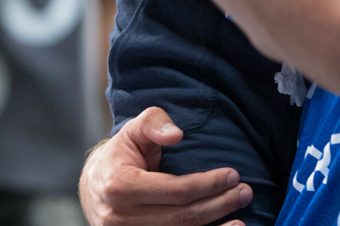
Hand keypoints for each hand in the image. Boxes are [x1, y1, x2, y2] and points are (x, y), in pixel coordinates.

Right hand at [79, 107, 251, 225]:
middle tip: (245, 192)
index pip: (176, 190)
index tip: (233, 175)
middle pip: (182, 218)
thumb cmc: (121, 155)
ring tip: (241, 220)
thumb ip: (154, 123)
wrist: (94, 187)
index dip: (209, 184)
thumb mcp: (133, 130)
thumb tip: (177, 135)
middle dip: (219, 205)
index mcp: (121, 186)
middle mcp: (121, 218)